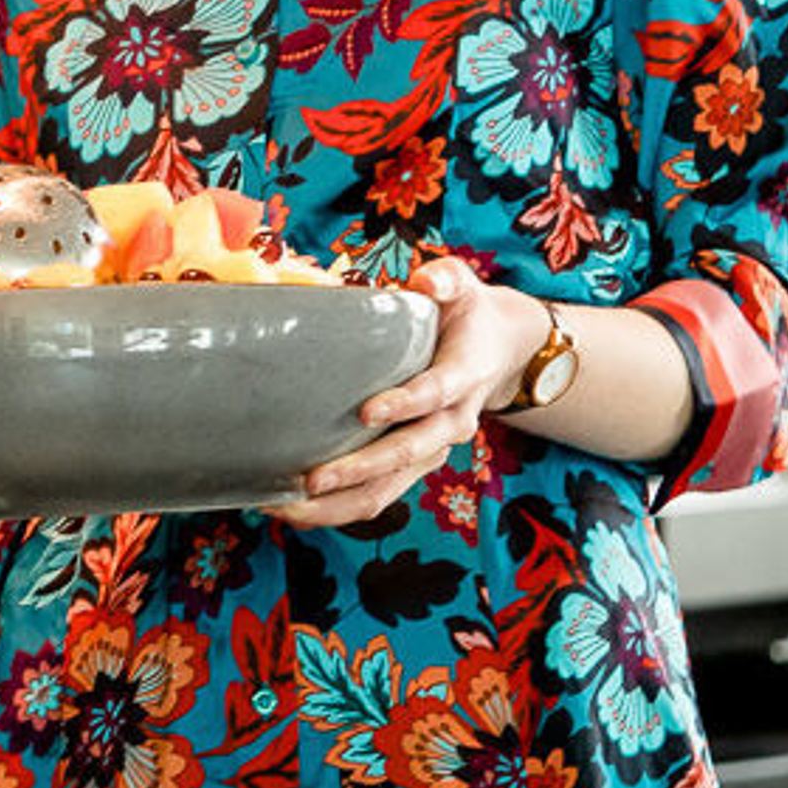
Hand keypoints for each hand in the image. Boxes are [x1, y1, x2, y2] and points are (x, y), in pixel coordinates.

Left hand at [267, 254, 546, 532]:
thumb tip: (424, 281)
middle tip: (313, 478)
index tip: (366, 412)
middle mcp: (453, 422)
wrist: (497, 350)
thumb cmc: (466, 313)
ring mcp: (433, 449)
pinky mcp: (414, 465)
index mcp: (465, 375)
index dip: (404, 405)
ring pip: (391, 489)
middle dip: (360, 469)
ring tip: (290, 506)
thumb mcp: (461, 284)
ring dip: (341, 503)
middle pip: (408, 454)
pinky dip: (339, 508)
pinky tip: (296, 509)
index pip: (435, 395)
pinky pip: (380, 495)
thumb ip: (444, 278)